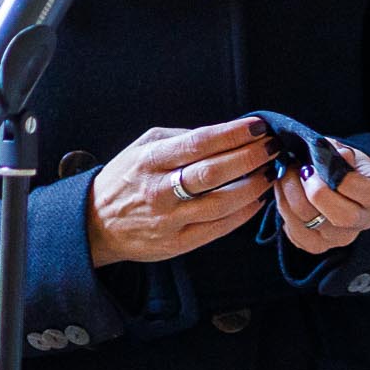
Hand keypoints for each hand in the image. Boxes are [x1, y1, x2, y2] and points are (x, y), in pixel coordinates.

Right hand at [84, 117, 282, 266]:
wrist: (96, 224)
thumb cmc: (127, 178)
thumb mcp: (144, 146)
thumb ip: (182, 137)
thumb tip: (227, 132)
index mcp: (151, 160)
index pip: (200, 143)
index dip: (233, 134)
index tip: (259, 126)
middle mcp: (159, 190)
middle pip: (214, 172)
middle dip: (251, 157)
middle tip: (273, 147)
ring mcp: (169, 220)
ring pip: (221, 203)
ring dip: (253, 185)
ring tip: (269, 171)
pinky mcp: (176, 244)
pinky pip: (218, 228)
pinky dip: (244, 212)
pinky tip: (257, 198)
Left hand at [275, 140, 369, 259]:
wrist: (332, 183)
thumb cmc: (339, 164)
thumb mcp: (344, 152)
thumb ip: (341, 152)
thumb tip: (341, 155)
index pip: (367, 193)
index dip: (342, 179)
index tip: (321, 165)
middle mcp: (363, 220)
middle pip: (343, 217)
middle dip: (315, 192)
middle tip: (300, 171)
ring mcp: (340, 237)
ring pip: (313, 224)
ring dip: (291, 196)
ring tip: (285, 175)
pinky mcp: (317, 246)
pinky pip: (295, 233)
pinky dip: (284, 210)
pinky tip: (284, 193)